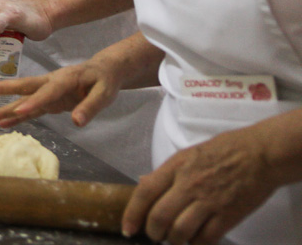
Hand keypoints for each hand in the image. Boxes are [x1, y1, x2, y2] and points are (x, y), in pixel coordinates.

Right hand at [0, 60, 121, 128]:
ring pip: (22, 100)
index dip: (33, 102)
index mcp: (63, 79)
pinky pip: (30, 110)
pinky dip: (16, 117)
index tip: (18, 111)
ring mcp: (47, 93)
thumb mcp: (104, 93)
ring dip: (5, 107)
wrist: (104, 71)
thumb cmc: (105, 80)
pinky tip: (3, 124)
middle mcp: (49, 84)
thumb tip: (76, 122)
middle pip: (23, 87)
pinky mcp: (48, 102)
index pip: (46, 92)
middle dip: (2, 90)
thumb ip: (90, 107)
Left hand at [123, 127, 280, 243]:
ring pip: (180, 231)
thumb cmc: (223, 150)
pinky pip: (206, 238)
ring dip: (174, 240)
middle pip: (159, 216)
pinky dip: (196, 243)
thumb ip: (166, 172)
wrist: (259, 154)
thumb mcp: (188, 154)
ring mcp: (209, 201)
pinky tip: (196, 238)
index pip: (145, 192)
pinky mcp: (229, 215)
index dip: (132, 213)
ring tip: (175, 238)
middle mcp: (189, 184)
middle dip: (152, 232)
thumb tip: (144, 184)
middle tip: (154, 235)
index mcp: (176, 166)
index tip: (127, 228)